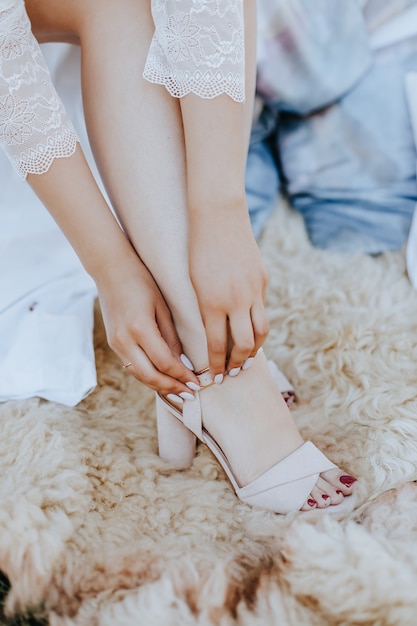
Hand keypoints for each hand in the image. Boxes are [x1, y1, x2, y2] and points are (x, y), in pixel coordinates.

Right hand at [95, 251, 199, 399]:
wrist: (110, 269)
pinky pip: (132, 367)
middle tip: (191, 395)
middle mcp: (125, 340)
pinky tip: (162, 380)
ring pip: (139, 375)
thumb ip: (170, 337)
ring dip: (159, 386)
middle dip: (172, 388)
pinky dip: (148, 376)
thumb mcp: (161, 306)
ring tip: (179, 393)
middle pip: (150, 376)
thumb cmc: (141, 281)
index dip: (182, 376)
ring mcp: (116, 343)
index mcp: (140, 328)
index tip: (198, 384)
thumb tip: (182, 363)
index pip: (165, 362)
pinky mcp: (113, 343)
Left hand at [188, 204, 268, 377]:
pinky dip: (257, 325)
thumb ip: (207, 309)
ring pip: (260, 331)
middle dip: (238, 363)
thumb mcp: (194, 283)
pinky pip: (262, 309)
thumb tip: (216, 332)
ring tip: (246, 358)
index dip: (218, 365)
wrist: (218, 217)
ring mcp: (253, 291)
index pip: (218, 346)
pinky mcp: (263, 280)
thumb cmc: (197, 249)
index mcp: (212, 304)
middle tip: (232, 373)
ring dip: (254, 349)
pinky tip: (251, 330)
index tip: (216, 377)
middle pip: (243, 345)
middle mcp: (236, 301)